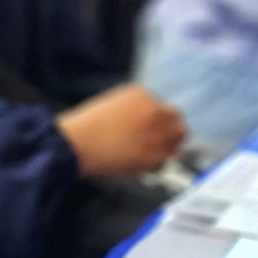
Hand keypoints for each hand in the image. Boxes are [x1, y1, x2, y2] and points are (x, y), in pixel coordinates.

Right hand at [56, 83, 186, 178]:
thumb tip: (142, 120)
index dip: (157, 119)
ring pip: (179, 137)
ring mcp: (158, 131)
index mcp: (141, 94)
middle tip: (160, 139)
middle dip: (170, 128)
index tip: (150, 127)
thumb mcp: (111, 105)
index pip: (161, 105)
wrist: (78, 145)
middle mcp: (154, 110)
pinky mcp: (156, 154)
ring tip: (157, 151)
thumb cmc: (86, 127)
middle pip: (176, 118)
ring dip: (171, 143)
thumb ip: (133, 109)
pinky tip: (149, 162)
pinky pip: (170, 156)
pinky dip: (163, 160)